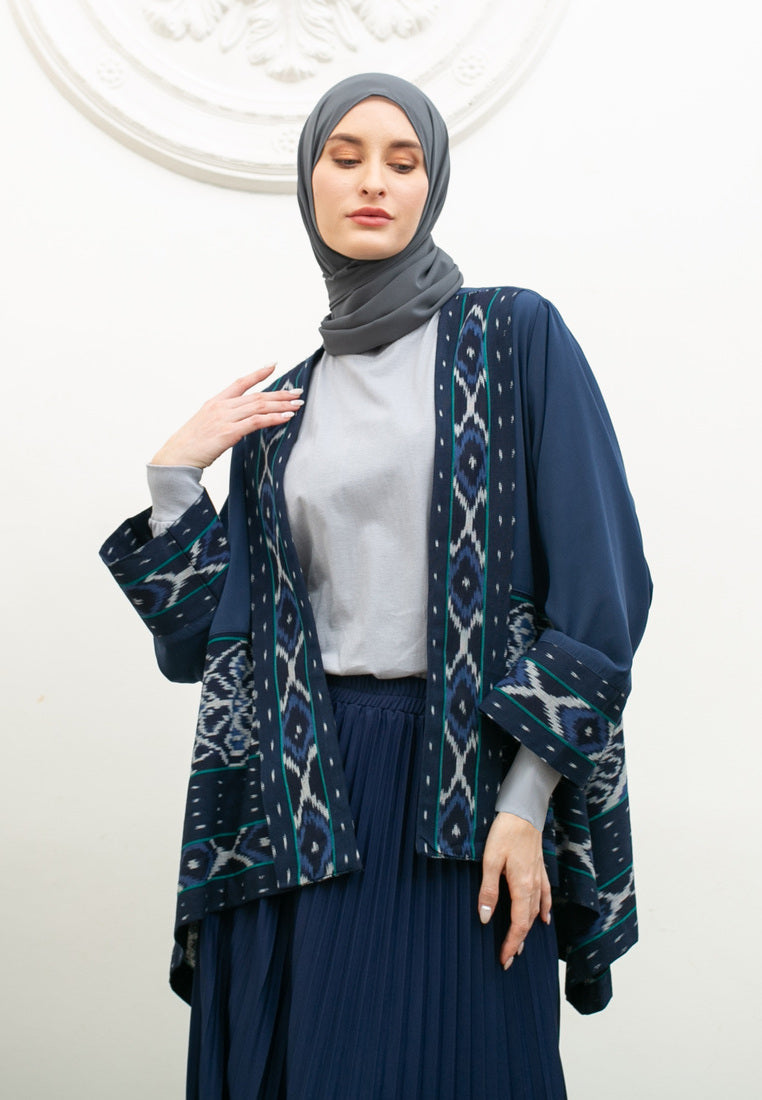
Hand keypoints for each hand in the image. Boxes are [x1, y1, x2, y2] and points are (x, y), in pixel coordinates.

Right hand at [151, 365, 303, 468]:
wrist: (177, 457)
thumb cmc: (190, 445)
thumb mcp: (206, 425)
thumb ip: (223, 420)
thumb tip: (239, 424)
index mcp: (215, 402)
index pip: (240, 382)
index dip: (258, 374)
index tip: (273, 366)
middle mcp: (222, 407)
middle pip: (257, 395)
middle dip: (280, 393)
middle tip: (298, 392)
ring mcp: (225, 418)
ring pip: (260, 406)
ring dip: (282, 405)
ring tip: (298, 404)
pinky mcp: (229, 432)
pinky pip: (257, 422)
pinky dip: (274, 418)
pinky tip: (287, 417)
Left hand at [477, 812, 551, 969]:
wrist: (523, 811)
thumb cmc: (505, 833)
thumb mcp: (490, 861)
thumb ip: (488, 890)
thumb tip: (484, 917)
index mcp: (522, 887)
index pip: (519, 924)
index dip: (511, 943)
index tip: (503, 959)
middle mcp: (534, 886)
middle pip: (528, 921)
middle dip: (518, 942)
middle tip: (508, 959)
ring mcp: (539, 877)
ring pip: (536, 911)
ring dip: (528, 929)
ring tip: (520, 946)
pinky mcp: (540, 869)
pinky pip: (545, 895)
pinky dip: (545, 909)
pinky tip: (545, 918)